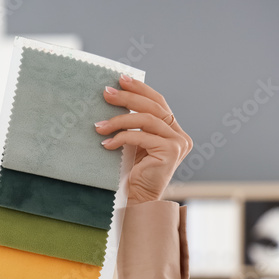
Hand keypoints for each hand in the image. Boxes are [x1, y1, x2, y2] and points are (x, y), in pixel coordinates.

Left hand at [94, 74, 193, 204]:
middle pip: (153, 107)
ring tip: (98, 125)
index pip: (158, 103)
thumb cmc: (132, 173)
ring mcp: (178, 143)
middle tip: (106, 93)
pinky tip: (106, 144)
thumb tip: (113, 98)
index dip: (141, 89)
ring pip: (146, 120)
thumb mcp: (134, 144)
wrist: (137, 200)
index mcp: (174, 131)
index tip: (121, 79)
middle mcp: (180, 135)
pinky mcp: (171, 151)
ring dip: (118, 120)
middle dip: (127, 98)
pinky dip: (121, 138)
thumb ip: (134, 125)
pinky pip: (141, 137)